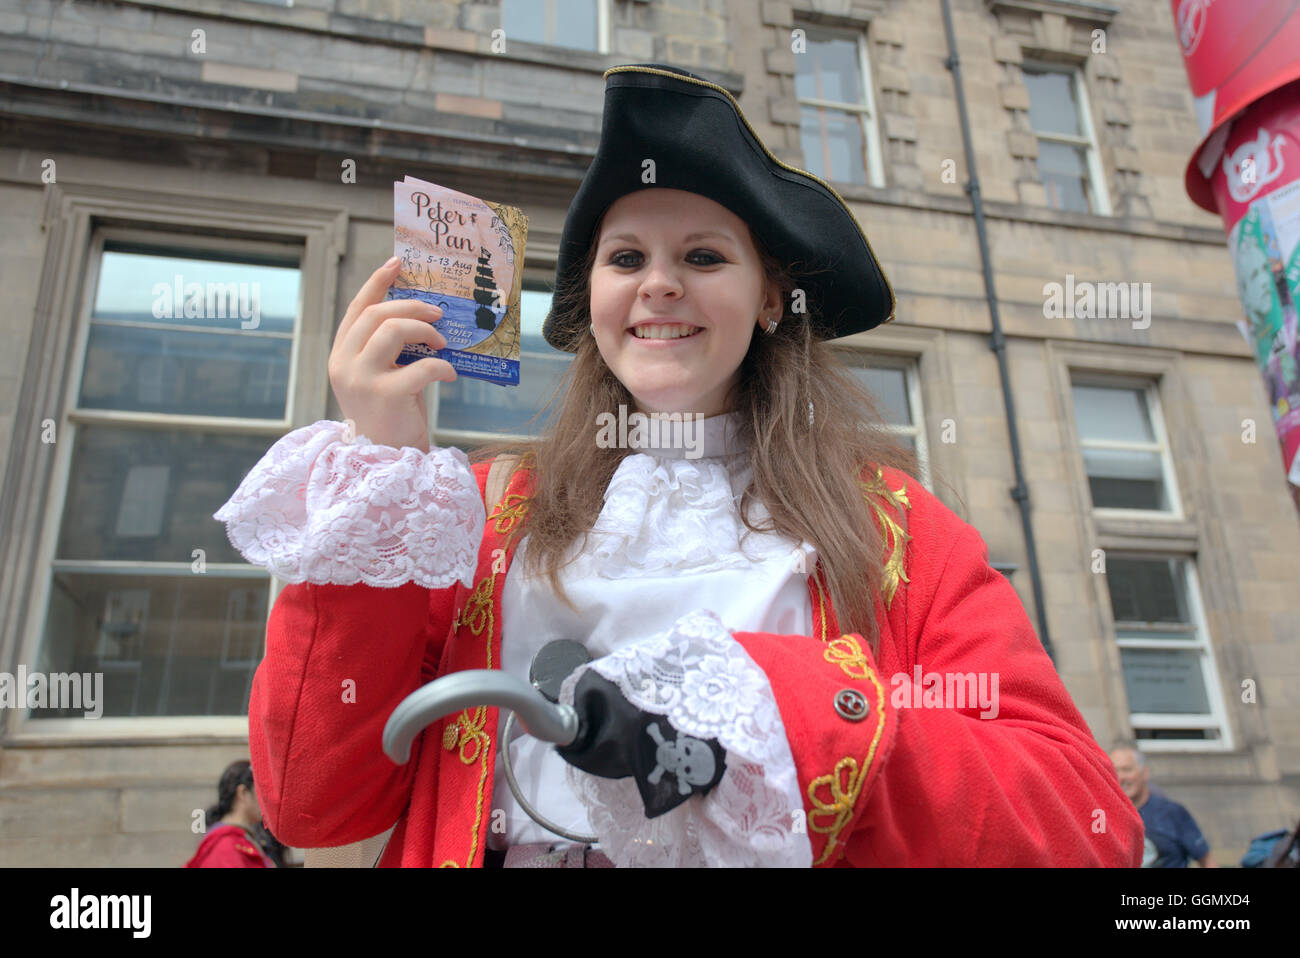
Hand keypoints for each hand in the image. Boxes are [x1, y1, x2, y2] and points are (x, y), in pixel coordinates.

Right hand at [328, 257, 455, 453]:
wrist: (388, 459)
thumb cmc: (392, 414)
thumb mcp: (383, 375)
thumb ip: (389, 348)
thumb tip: (423, 314)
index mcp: (341, 355)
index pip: (356, 309)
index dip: (377, 282)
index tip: (397, 263)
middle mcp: (343, 364)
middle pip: (376, 315)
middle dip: (412, 307)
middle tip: (439, 313)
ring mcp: (361, 380)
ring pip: (392, 331)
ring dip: (425, 330)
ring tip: (442, 344)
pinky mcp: (385, 396)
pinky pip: (420, 367)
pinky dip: (441, 366)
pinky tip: (449, 374)